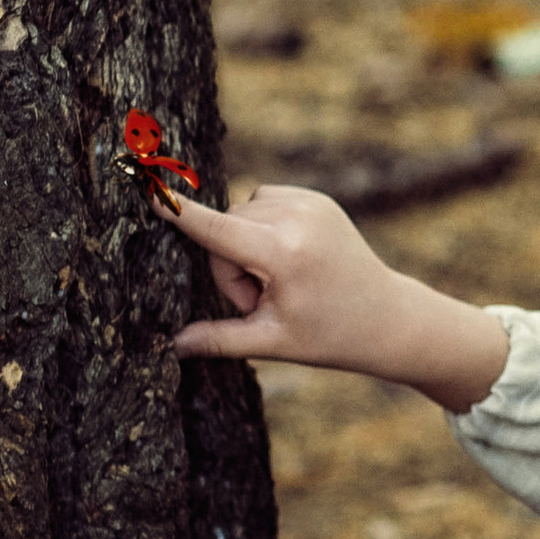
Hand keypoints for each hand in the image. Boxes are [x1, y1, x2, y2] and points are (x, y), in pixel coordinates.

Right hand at [165, 186, 510, 409]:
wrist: (389, 317)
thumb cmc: (331, 336)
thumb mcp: (273, 343)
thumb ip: (219, 340)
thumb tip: (171, 347)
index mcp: (286, 253)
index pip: (217, 230)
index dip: (181, 214)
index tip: (150, 192)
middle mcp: (299, 218)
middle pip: (225, 229)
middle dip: (229, 267)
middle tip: (263, 302)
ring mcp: (311, 202)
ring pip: (240, 213)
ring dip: (244, 248)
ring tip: (279, 282)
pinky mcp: (316, 197)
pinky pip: (262, 202)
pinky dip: (261, 228)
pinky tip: (287, 257)